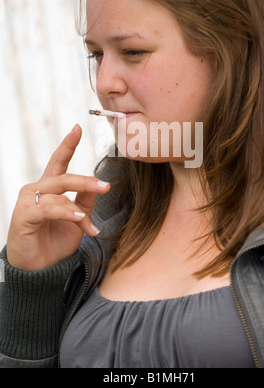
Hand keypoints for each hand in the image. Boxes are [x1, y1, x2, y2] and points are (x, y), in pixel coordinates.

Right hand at [6, 124, 109, 270]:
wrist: (40, 269)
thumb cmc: (56, 242)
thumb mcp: (77, 219)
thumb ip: (85, 201)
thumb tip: (98, 186)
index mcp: (49, 188)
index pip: (58, 161)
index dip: (68, 145)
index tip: (78, 128)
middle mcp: (37, 190)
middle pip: (64, 177)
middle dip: (86, 181)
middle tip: (106, 187)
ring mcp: (27, 201)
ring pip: (58, 195)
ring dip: (77, 211)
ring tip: (90, 226)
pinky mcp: (23, 215)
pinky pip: (48, 208)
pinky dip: (65, 213)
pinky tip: (78, 218)